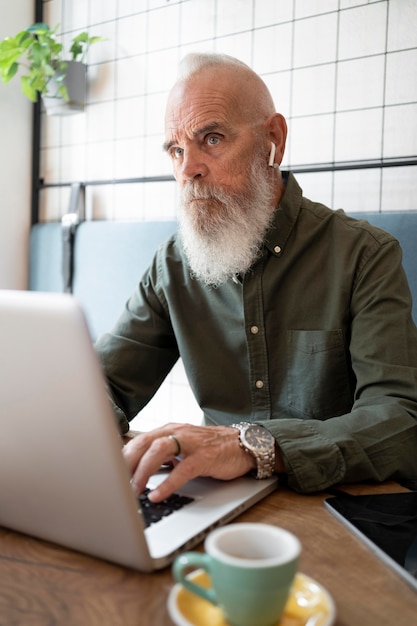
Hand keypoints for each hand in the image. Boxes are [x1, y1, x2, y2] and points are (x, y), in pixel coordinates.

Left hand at [122, 422, 255, 501]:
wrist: (243, 445)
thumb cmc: (211, 449)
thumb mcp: (183, 449)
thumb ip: (163, 457)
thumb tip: (137, 475)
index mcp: (169, 430)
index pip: (138, 440)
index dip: (122, 457)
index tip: (109, 474)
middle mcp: (177, 432)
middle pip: (144, 442)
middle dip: (126, 463)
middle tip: (116, 484)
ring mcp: (191, 444)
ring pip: (159, 450)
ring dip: (143, 471)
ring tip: (134, 490)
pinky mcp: (205, 457)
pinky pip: (183, 469)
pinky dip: (167, 483)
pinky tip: (157, 495)